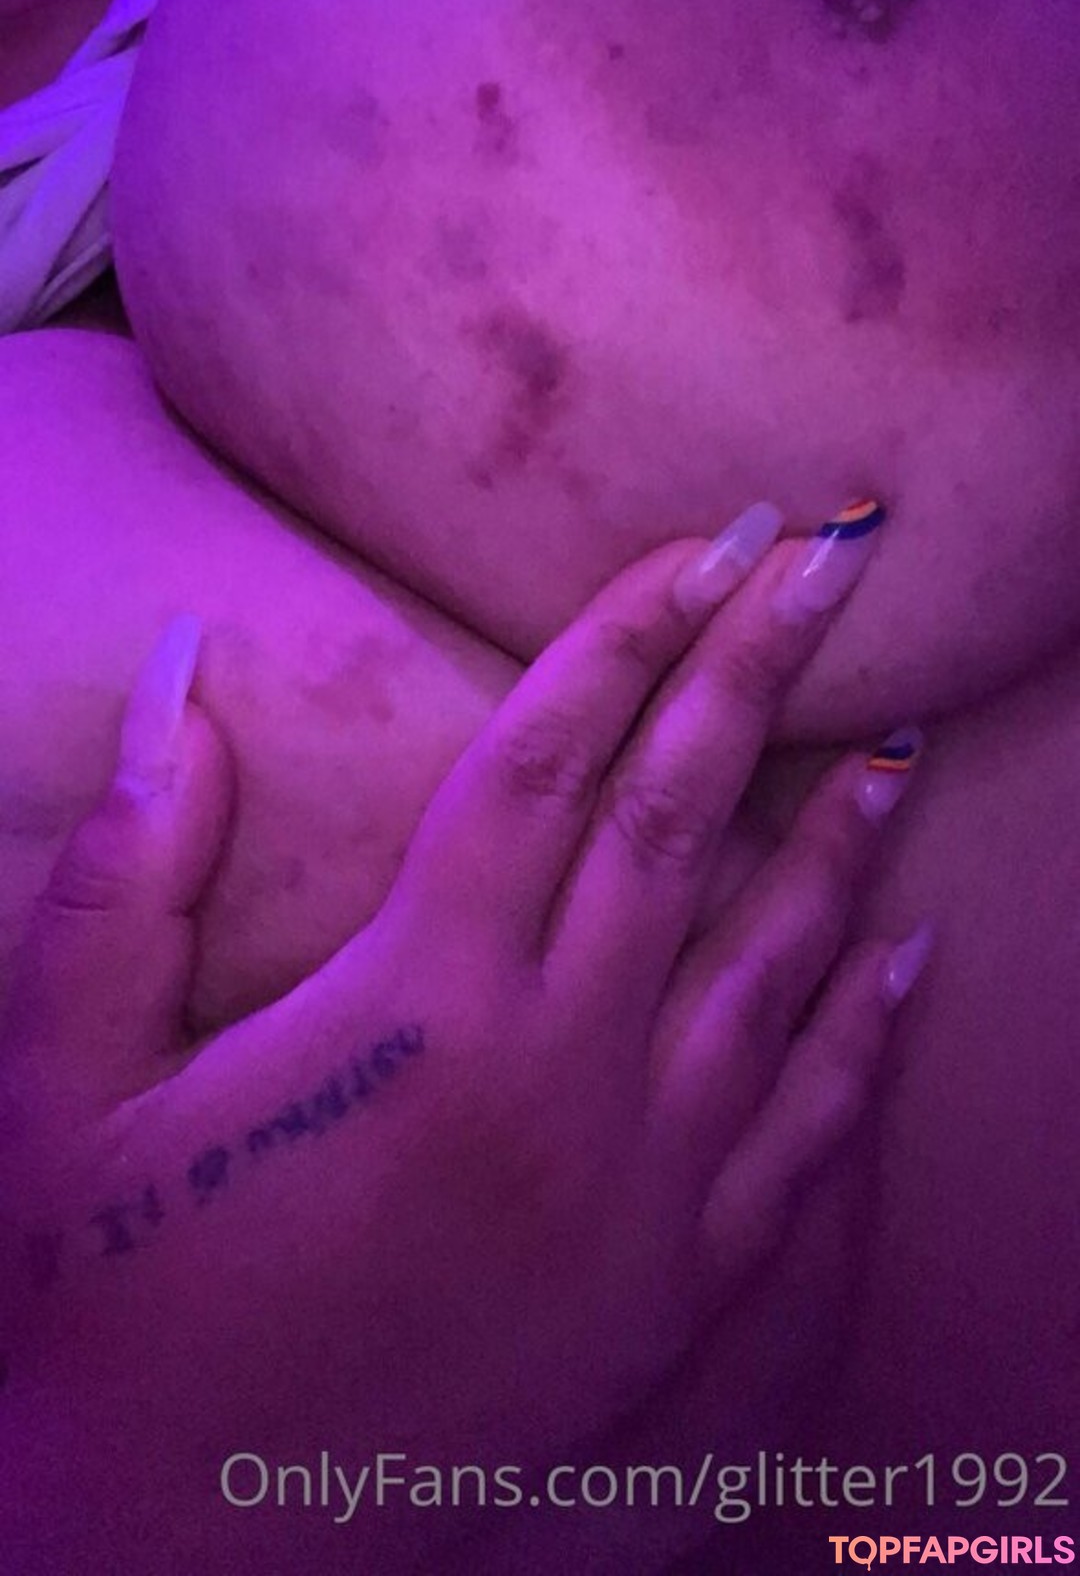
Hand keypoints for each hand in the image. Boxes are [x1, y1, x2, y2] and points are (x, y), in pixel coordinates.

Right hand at [0, 509, 930, 1555]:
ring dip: (841, 839)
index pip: (546, 757)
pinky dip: (865, 1031)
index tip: (704, 537)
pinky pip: (805, 1130)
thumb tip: (183, 669)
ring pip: (771, 961)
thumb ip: (128, 869)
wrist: (182, 1553)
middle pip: (678, 819)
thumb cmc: (108, 1308)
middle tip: (832, 558)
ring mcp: (636, 1182)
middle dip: (758, 672)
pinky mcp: (676, 1286)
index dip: (626, 629)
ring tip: (899, 734)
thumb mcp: (62, 1083)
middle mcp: (552, 1069)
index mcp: (413, 999)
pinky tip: (911, 955)